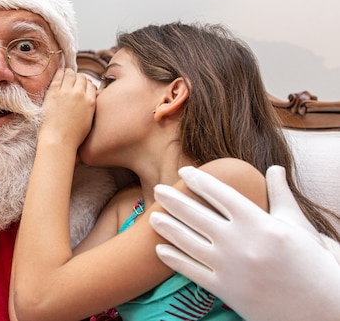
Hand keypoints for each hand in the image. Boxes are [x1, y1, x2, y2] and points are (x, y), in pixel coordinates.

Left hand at [40, 68, 95, 147]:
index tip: (83, 86)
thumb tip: (88, 99)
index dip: (87, 84)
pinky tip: (60, 72)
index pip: (91, 85)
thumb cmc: (73, 136)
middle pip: (81, 78)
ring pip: (71, 74)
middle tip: (74, 80)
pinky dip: (60, 72)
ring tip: (67, 73)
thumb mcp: (88, 121)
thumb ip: (90, 107)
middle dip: (78, 78)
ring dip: (70, 73)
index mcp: (90, 101)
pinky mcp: (53, 92)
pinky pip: (58, 76)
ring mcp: (66, 92)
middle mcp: (80, 94)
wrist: (58, 141)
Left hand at [149, 165, 339, 320]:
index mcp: (259, 223)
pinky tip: (160, 249)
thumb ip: (280, 194)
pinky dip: (173, 259)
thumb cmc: (311, 263)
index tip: (184, 171)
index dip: (199, 180)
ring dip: (167, 227)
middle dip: (173, 200)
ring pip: (188, 242)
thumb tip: (273, 168)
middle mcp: (240, 242)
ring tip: (153, 216)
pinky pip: (191, 271)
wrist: (320, 308)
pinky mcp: (224, 289)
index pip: (220, 193)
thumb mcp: (298, 225)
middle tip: (157, 189)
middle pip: (196, 215)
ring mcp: (229, 267)